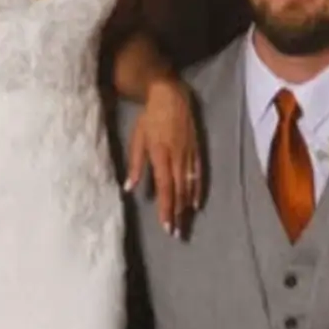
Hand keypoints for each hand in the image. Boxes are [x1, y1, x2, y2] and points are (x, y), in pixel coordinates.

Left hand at [126, 76, 202, 235]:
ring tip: (185, 224)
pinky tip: (196, 204)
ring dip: (187, 206)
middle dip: (177, 213)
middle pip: (179, 191)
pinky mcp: (197, 149)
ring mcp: (189, 154)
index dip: (166, 208)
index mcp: (160, 154)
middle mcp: (177, 157)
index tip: (166, 225)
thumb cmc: (149, 117)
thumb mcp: (137, 138)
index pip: (164, 187)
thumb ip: (135, 164)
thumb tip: (129, 188)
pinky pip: (199, 174)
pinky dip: (198, 190)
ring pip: (189, 185)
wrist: (170, 95)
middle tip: (176, 233)